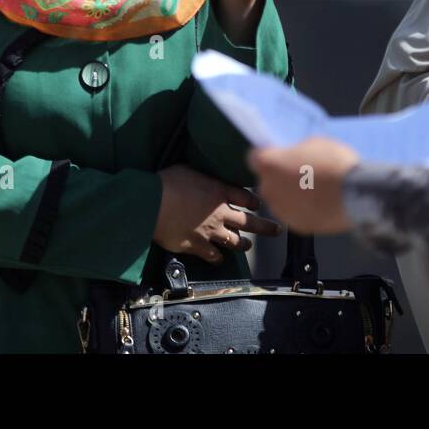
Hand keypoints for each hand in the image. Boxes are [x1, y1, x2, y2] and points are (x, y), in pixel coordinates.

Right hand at [153, 165, 282, 263]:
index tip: (259, 204)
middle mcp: (220, 213)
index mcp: (220, 192)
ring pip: (234, 241)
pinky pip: (212, 255)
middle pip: (249, 222)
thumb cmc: (168, 182)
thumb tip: (204, 174)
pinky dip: (217, 257)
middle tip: (277, 231)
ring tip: (248, 246)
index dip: (254, 201)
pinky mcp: (196, 246)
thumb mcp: (189, 169)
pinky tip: (219, 258)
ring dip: (243, 244)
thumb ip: (202, 175)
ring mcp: (210, 232)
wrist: (152, 205)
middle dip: (265, 227)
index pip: (246, 197)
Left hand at [246, 137, 359, 234]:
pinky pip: (295, 213)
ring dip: (291, 194)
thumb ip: (297, 151)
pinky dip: (303, 209)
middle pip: (268, 180)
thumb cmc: (334, 164)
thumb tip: (295, 155)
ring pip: (281, 199)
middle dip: (281, 176)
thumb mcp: (314, 143)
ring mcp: (281, 210)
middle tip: (302, 172)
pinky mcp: (296, 226)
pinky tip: (320, 202)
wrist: (355, 194)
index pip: (255, 158)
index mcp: (269, 165)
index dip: (269, 156)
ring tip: (315, 188)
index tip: (279, 155)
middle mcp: (268, 189)